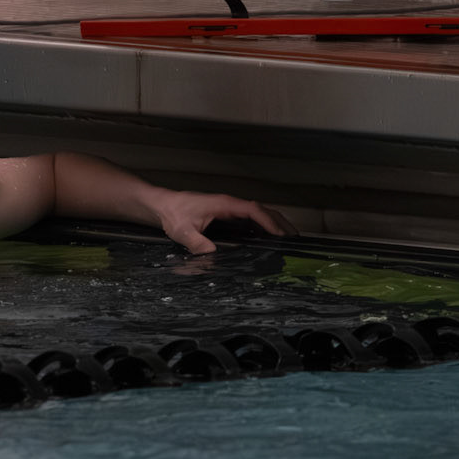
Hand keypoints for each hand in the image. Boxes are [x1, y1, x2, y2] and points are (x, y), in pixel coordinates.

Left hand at [149, 190, 289, 254]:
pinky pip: (250, 217)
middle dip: (280, 222)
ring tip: (288, 237)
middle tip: (294, 238)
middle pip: (262, 209)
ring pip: (258, 212)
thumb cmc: (173, 214)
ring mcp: (229, 207)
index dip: (268, 221)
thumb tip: (211, 255)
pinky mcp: (227, 213)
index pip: (253, 210)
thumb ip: (197, 243)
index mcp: (223, 204)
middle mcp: (230, 204)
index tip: (280, 234)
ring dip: (274, 222)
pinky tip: (269, 237)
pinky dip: (264, 225)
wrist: (164, 205)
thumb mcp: (183, 232)